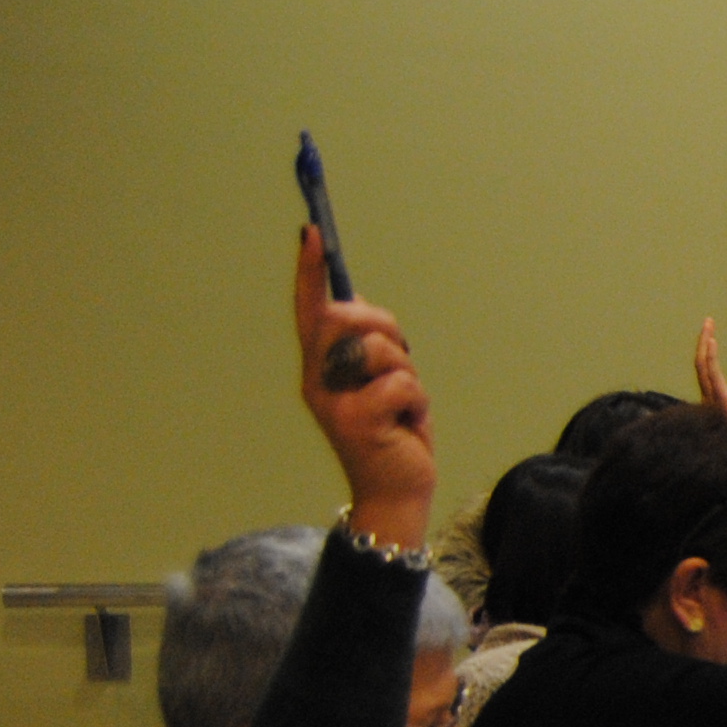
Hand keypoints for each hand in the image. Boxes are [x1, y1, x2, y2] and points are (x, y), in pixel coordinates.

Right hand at [295, 226, 433, 544]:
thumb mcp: (378, 384)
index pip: (309, 311)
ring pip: (380, 350)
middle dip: (384, 325)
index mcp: (318, 369)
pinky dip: (417, 401)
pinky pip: (401, 384)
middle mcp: (316, 382)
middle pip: (347, 318)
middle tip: (401, 356)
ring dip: (407, 372)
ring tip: (403, 403)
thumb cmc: (391, 434)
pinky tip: (408, 425)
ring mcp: (333, 403)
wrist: (396, 493)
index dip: (309, 272)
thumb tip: (364, 308)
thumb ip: (368, 350)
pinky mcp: (358, 422)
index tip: (312, 232)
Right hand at [692, 316, 726, 439]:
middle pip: (702, 364)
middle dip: (703, 341)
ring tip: (708, 325)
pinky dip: (711, 357)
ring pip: (704, 366)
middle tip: (708, 321)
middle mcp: (710, 398)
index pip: (709, 370)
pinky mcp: (719, 401)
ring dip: (705, 344)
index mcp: (717, 399)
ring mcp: (713, 399)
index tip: (711, 334)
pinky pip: (712, 375)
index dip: (708, 352)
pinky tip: (712, 341)